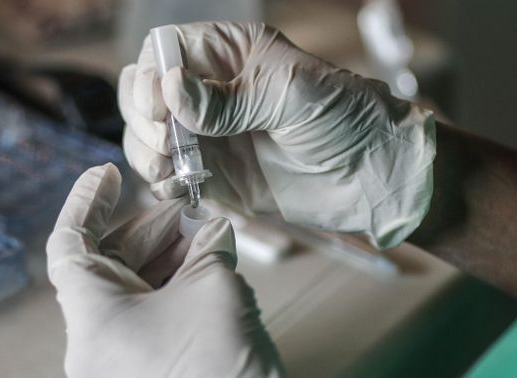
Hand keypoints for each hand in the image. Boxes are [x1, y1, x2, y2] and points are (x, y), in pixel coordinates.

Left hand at [46, 164, 350, 377]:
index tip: (107, 174)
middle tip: (183, 210)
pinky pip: (136, 322)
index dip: (87, 202)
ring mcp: (109, 367)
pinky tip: (197, 271)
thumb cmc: (219, 360)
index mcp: (91, 316)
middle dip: (146, 234)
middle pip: (103, 268)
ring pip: (123, 295)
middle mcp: (87, 345)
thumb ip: (204, 242)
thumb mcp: (213, 281)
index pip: (69, 243)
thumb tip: (207, 229)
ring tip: (201, 239)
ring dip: (160, 262)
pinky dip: (162, 293)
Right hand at [119, 22, 435, 247]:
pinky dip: (164, 184)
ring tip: (171, 169)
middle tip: (167, 141)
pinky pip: (170, 177)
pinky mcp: (214, 175)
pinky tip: (181, 188)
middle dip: (144, 119)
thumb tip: (170, 90)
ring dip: (147, 154)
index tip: (159, 107)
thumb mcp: (289, 94)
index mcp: (228, 55)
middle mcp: (210, 92)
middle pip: (145, 95)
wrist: (371, 174)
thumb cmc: (344, 117)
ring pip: (149, 138)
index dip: (149, 76)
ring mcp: (208, 135)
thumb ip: (227, 98)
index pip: (164, 51)